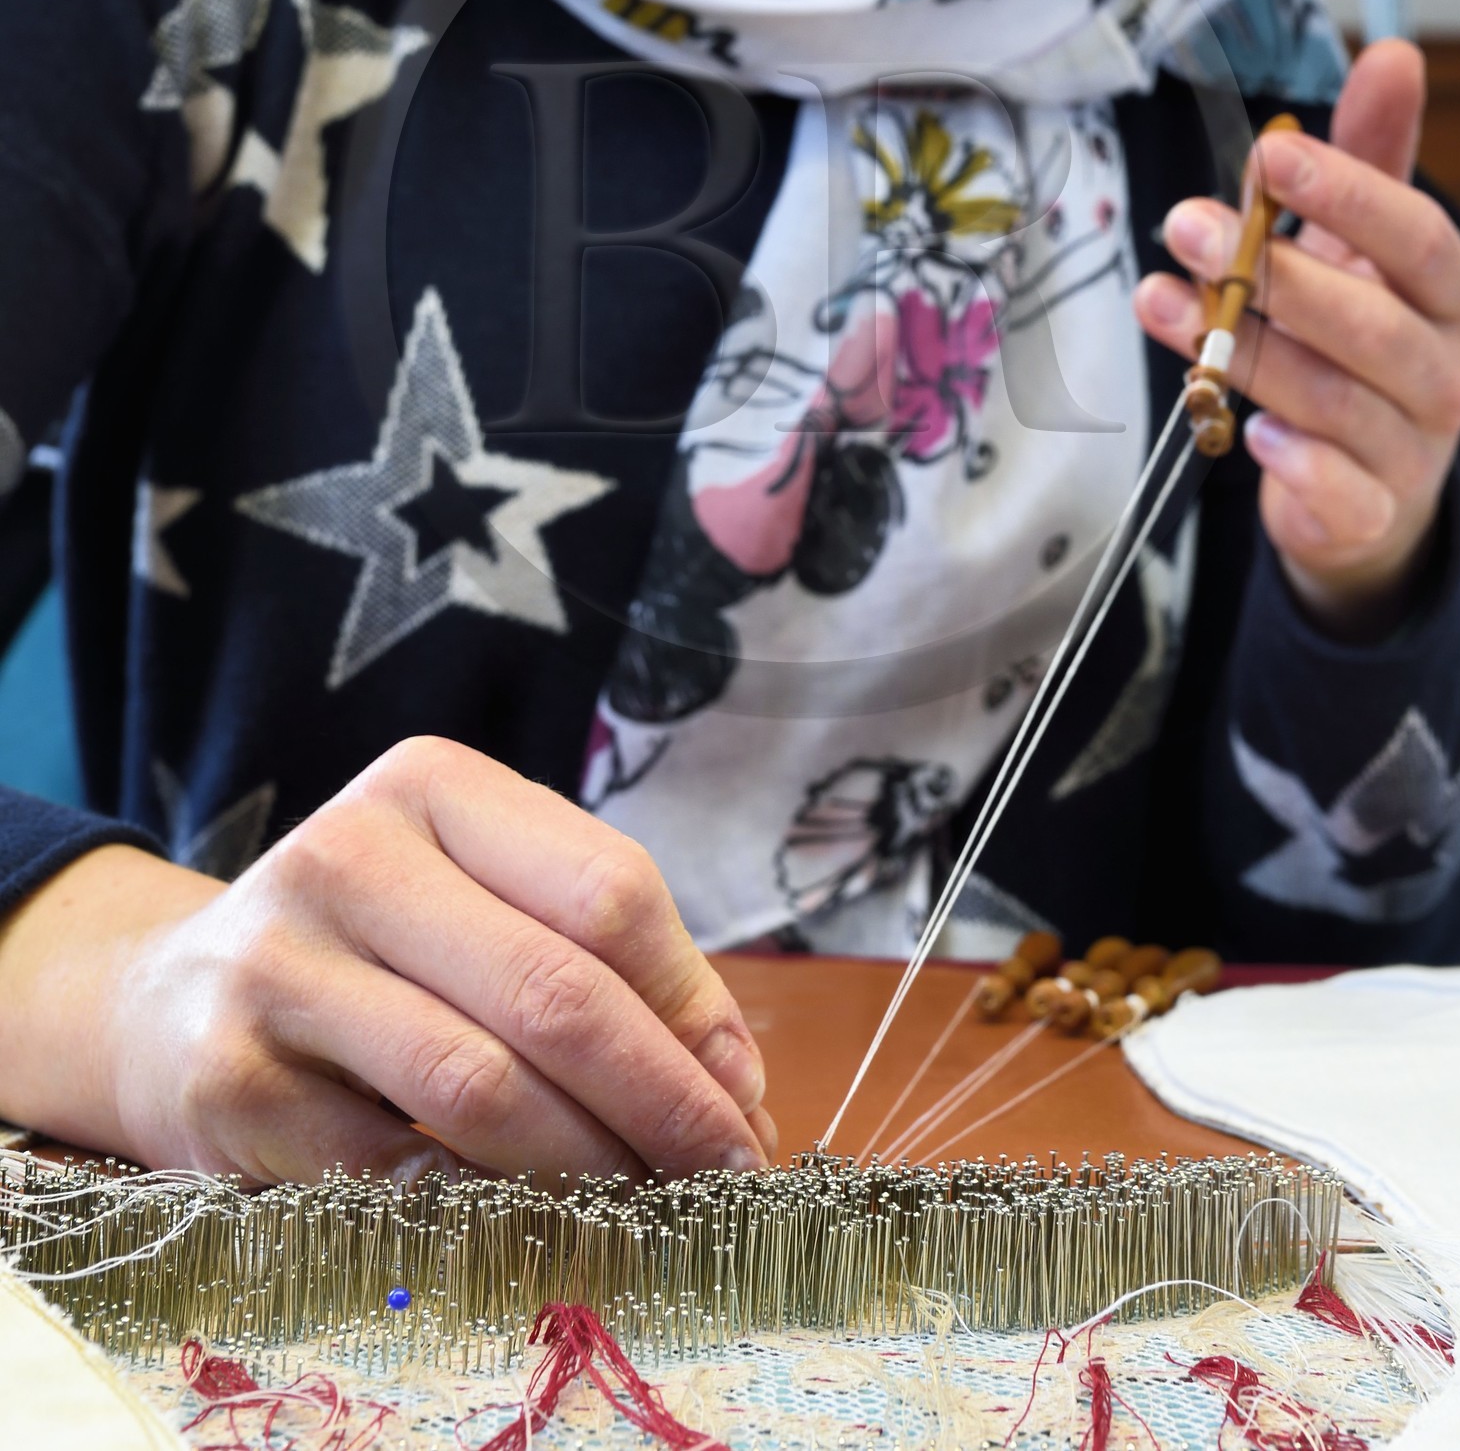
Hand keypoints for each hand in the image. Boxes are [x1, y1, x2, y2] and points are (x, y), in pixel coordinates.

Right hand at [0, 738, 774, 1184]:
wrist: (169, 998)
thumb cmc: (374, 946)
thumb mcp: (483, 902)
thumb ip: (608, 965)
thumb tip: (734, 1084)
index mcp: (433, 786)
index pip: (607, 893)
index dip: (692, 1008)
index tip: (744, 1099)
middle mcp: (349, 854)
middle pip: (554, 989)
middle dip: (661, 1102)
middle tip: (725, 1176)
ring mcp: (278, 964)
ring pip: (477, 1086)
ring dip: (588, 1165)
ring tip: (647, 1207)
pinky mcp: (230, 1082)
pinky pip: (391, 1167)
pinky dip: (479, 1206)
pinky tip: (526, 1220)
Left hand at [1134, 40, 1459, 635]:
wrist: (1366, 491)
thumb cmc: (1357, 344)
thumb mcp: (1361, 248)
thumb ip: (1371, 158)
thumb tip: (1396, 53)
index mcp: (1452, 296)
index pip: (1417, 239)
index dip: (1349, 196)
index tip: (1270, 159)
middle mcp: (1444, 373)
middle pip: (1372, 325)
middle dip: (1273, 274)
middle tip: (1185, 226)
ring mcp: (1411, 450)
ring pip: (1335, 400)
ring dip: (1244, 350)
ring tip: (1161, 300)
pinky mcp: (1370, 515)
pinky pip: (1341, 494)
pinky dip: (1296, 466)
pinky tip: (1246, 429)